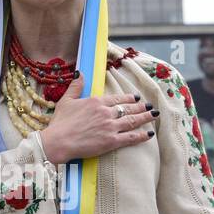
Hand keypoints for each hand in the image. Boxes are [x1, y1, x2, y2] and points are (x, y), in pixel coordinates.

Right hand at [41, 73, 157, 164]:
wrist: (59, 141)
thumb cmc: (60, 122)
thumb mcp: (66, 100)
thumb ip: (75, 86)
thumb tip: (79, 72)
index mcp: (96, 102)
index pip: (117, 98)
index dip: (128, 97)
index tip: (136, 97)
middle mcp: (106, 113)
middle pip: (128, 108)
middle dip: (140, 106)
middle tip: (149, 106)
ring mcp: (110, 127)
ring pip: (132, 121)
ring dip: (145, 117)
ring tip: (154, 115)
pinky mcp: (112, 141)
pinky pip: (131, 137)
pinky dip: (141, 135)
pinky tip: (149, 134)